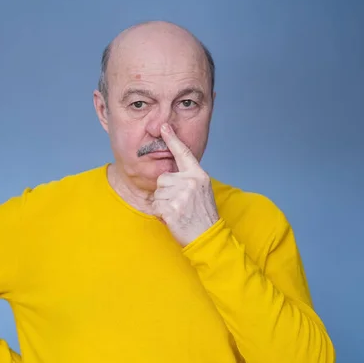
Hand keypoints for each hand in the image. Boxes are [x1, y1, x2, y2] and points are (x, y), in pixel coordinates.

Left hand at [152, 123, 219, 245]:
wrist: (207, 236)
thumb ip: (188, 178)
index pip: (183, 153)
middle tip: (180, 204)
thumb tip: (171, 172)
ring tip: (178, 211)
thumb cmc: (202, 214)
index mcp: (198, 175)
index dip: (172, 139)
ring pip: (157, 193)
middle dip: (166, 192)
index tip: (164, 127)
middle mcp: (190, 182)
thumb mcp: (201, 190)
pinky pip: (156, 206)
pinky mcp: (172, 208)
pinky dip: (160, 214)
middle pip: (163, 178)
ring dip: (163, 204)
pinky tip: (173, 218)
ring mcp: (181, 195)